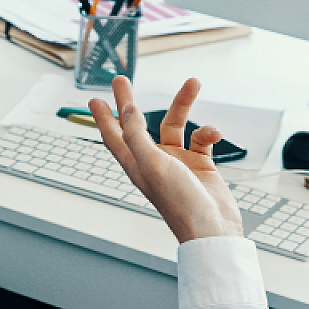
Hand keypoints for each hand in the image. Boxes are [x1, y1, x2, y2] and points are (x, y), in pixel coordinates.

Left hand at [91, 76, 242, 242]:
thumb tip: (127, 109)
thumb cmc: (180, 204)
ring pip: (176, 125)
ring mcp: (177, 162)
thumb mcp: (152, 164)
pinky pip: (201, 139)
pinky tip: (214, 134)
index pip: (113, 136)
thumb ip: (137, 134)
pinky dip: (208, 132)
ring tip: (193, 83)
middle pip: (138, 124)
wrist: (213, 228)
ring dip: (184, 104)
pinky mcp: (200, 164)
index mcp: (136, 164)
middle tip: (121, 80)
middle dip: (129, 102)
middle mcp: (154, 161)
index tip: (94, 99)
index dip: (103, 118)